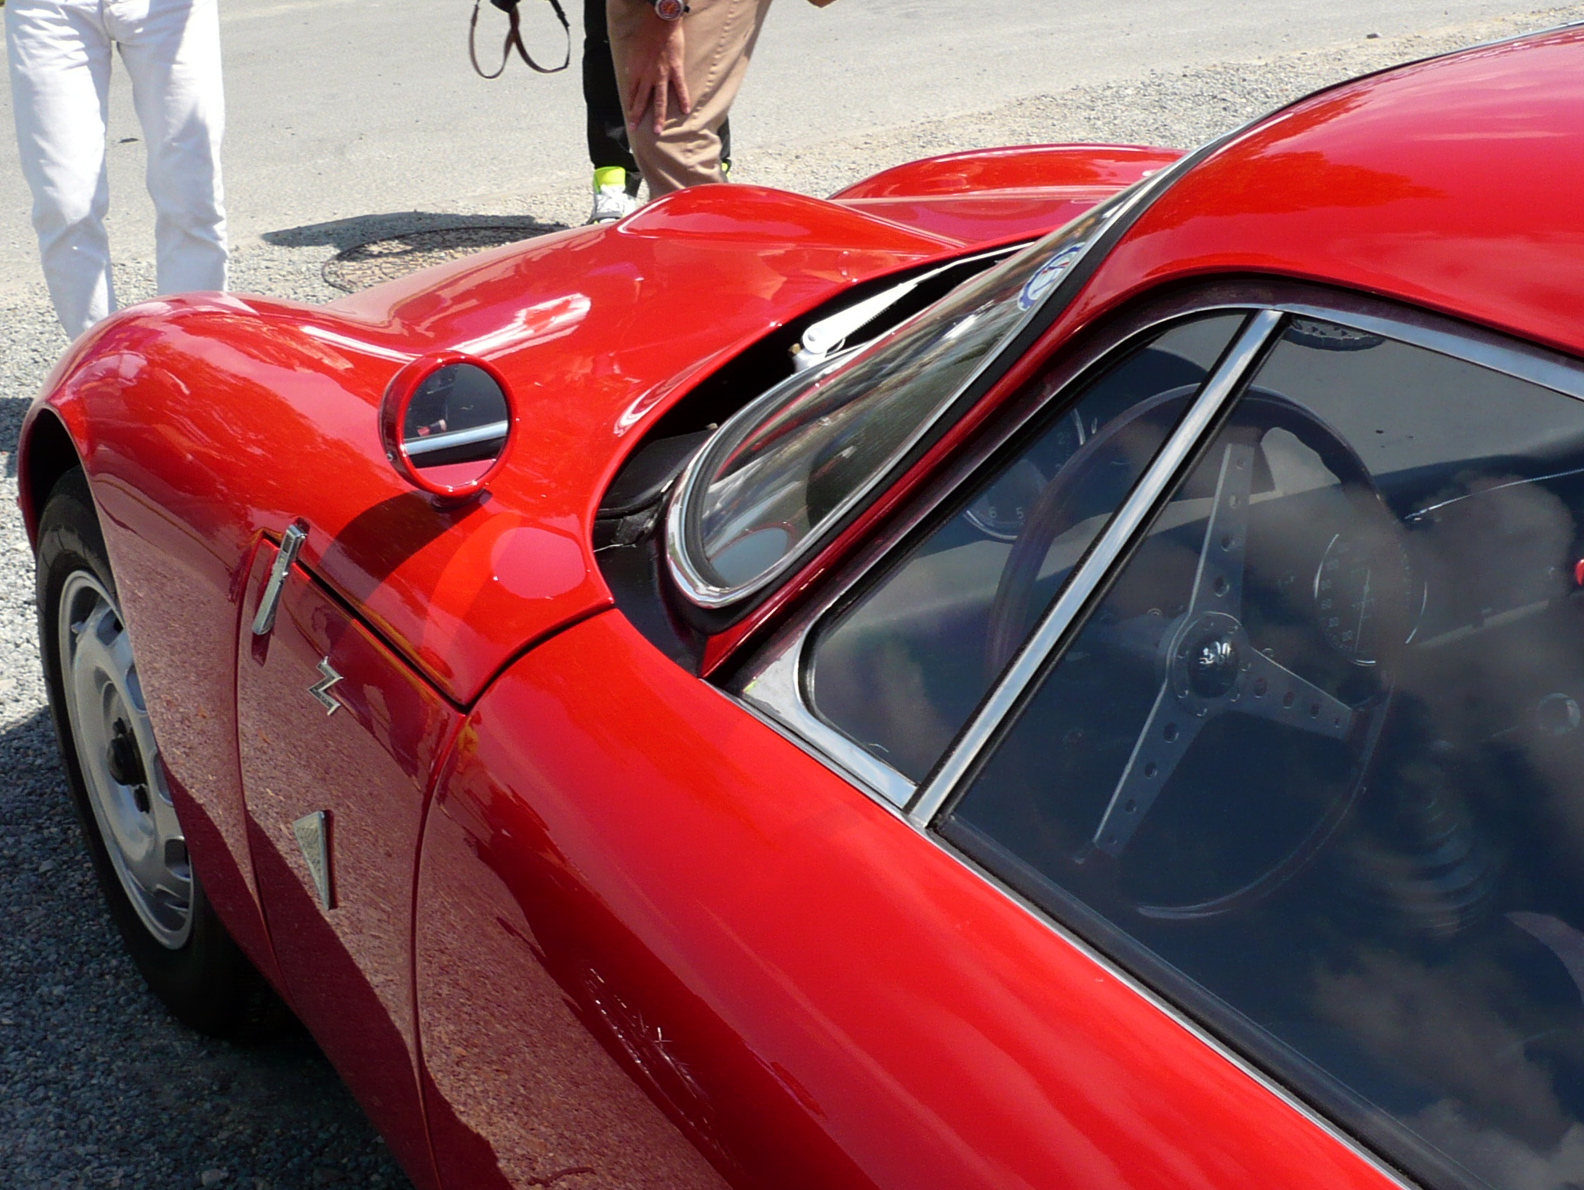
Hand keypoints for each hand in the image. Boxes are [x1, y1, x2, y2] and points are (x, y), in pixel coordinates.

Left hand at [624, 9, 690, 135]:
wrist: (660, 22)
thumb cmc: (646, 33)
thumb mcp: (633, 50)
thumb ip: (633, 65)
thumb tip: (632, 74)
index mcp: (635, 70)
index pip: (631, 93)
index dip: (630, 106)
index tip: (629, 117)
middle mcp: (647, 76)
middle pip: (642, 101)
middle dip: (637, 116)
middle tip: (635, 130)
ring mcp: (662, 74)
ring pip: (660, 100)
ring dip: (658, 117)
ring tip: (658, 131)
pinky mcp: (676, 70)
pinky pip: (680, 88)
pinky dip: (683, 99)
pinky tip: (685, 111)